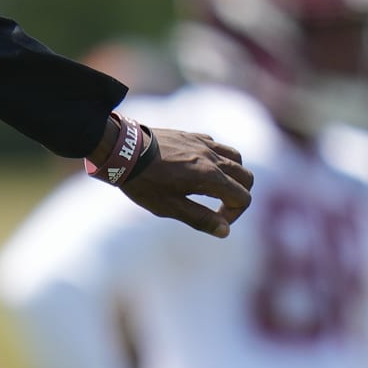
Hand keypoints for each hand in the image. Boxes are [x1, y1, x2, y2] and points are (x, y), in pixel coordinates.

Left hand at [121, 126, 252, 237]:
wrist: (121, 150)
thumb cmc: (144, 182)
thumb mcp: (170, 207)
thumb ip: (200, 219)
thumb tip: (225, 231)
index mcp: (210, 176)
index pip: (243, 197)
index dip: (234, 214)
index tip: (217, 221)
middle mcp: (211, 157)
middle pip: (246, 177)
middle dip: (240, 195)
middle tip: (221, 207)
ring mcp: (202, 143)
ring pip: (235, 157)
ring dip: (234, 174)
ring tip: (216, 188)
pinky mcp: (190, 135)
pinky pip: (216, 145)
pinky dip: (218, 158)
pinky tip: (200, 168)